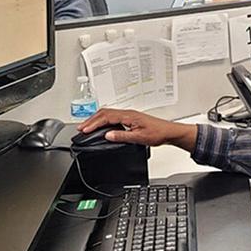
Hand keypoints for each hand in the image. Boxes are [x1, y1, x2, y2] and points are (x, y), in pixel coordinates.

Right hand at [77, 109, 196, 150]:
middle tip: (81, 127)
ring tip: (88, 126)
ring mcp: (129, 115)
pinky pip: (113, 116)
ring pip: (108, 113)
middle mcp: (128, 113)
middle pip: (105, 112)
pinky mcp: (131, 119)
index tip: (85, 129)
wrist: (169, 132)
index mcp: (128, 115)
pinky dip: (104, 120)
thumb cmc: (158, 133)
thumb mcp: (139, 138)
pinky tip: (102, 126)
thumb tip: (108, 135)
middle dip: (91, 119)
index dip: (94, 123)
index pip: (106, 117)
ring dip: (97, 119)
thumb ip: (123, 136)